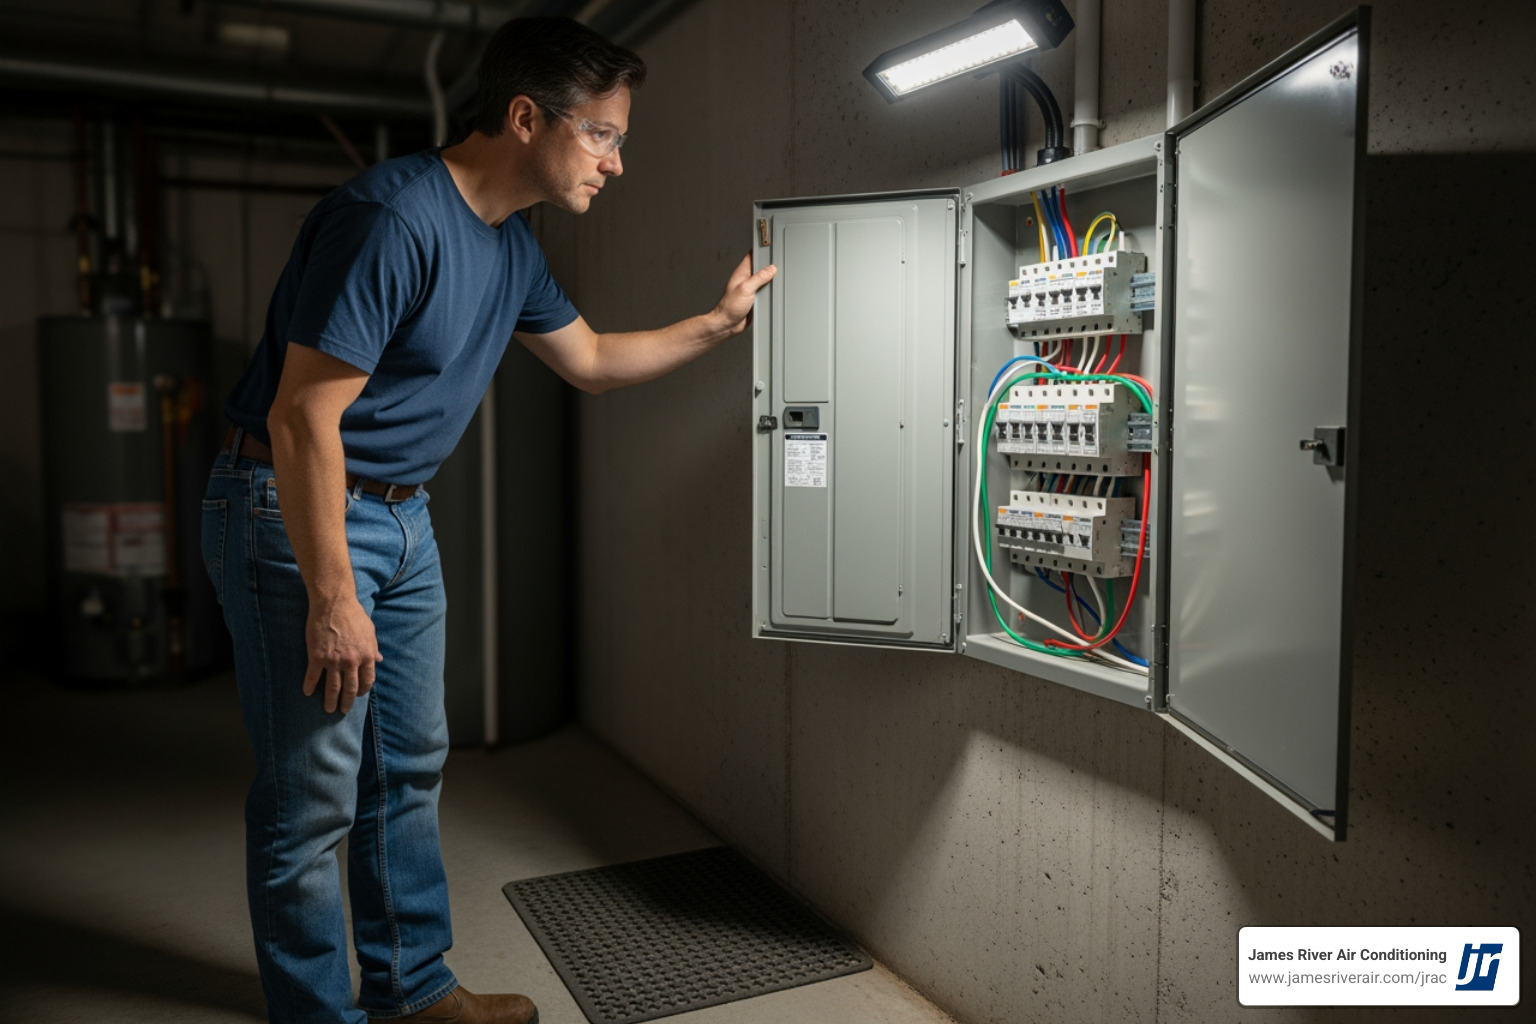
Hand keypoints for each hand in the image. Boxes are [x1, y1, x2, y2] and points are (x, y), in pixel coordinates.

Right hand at [302, 595, 382, 713]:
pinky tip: (307, 693)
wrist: (334, 603)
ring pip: (332, 688)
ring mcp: (334, 660)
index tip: (357, 695)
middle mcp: (351, 661)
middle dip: (347, 702)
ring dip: (330, 701)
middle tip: (342, 711)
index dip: (362, 690)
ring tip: (328, 709)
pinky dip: (309, 686)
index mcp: (367, 656)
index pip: (367, 681)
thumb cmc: (354, 615)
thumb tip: (379, 660)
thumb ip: (374, 648)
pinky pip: (313, 676)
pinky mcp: (317, 656)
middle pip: (350, 689)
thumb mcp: (370, 631)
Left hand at [711, 252, 776, 337]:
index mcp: (742, 272)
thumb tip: (771, 269)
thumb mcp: (746, 288)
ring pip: (765, 281)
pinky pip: (766, 292)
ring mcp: (752, 289)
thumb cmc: (729, 307)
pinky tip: (776, 292)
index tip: (771, 246)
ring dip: (772, 281)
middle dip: (770, 266)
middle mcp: (747, 279)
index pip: (752, 255)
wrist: (728, 324)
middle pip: (762, 268)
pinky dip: (771, 292)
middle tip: (780, 264)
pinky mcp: (756, 299)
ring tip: (780, 278)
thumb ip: (759, 278)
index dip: (761, 250)